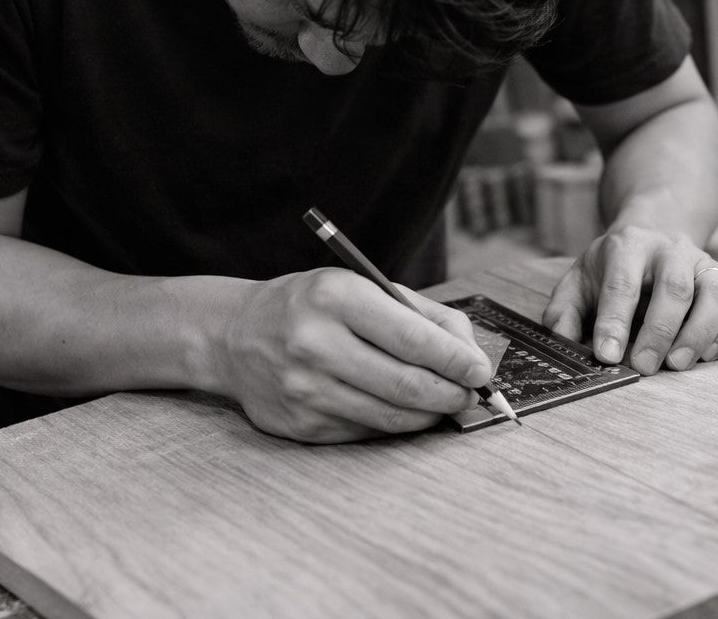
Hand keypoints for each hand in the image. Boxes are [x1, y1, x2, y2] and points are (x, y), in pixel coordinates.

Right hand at [218, 268, 491, 442]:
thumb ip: (419, 314)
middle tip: (470, 393)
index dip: (455, 359)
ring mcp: (305, 389)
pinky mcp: (300, 425)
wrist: (236, 335)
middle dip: (451, 393)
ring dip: (429, 414)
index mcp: (335, 297)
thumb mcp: (359, 287)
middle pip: (406, 384)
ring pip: (391, 416)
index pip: (412, 337)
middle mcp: (316, 343)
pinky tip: (401, 410)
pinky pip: (365, 431)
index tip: (481, 370)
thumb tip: (468, 353)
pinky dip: (394, 424)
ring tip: (443, 402)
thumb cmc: (311, 306)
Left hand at [541, 226, 717, 374]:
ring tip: (679, 364)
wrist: (653, 234)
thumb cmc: (612, 269)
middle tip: (643, 368)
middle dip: (659, 332)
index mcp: (628, 246)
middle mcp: (671, 249)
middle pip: (674, 287)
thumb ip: (564, 312)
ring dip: (700, 334)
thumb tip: (563, 343)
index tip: (606, 356)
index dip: (614, 321)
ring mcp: (705, 263)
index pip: (622, 283)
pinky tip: (708, 355)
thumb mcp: (579, 280)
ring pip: (716, 293)